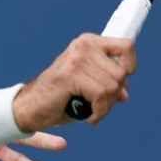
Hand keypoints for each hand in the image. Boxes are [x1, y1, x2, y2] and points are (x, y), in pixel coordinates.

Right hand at [12, 34, 136, 130]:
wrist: (31, 108)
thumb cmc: (59, 98)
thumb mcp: (87, 88)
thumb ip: (105, 85)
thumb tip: (125, 95)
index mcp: (87, 43)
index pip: (126, 46)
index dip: (130, 66)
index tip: (121, 81)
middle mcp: (83, 46)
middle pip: (121, 72)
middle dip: (114, 95)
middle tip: (99, 106)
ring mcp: (76, 59)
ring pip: (112, 86)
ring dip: (105, 106)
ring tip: (91, 111)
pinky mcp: (70, 75)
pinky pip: (101, 96)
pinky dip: (99, 112)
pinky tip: (89, 117)